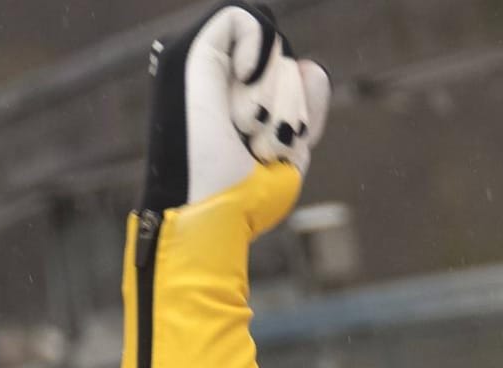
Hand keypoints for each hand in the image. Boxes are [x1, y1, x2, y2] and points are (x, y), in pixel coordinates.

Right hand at [141, 3, 329, 222]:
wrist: (213, 212)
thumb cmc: (247, 198)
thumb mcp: (294, 152)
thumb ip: (306, 108)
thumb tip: (311, 65)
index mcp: (241, 103)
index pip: (296, 76)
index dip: (302, 107)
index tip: (285, 146)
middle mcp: (221, 80)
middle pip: (288, 61)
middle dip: (290, 106)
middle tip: (261, 144)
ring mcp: (204, 65)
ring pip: (273, 46)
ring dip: (276, 97)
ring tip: (247, 130)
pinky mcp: (191, 53)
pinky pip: (241, 15)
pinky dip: (258, 44)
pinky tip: (246, 77)